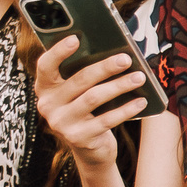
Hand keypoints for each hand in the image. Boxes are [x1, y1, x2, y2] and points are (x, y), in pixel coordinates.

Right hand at [32, 36, 145, 186]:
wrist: (89, 148)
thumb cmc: (87, 110)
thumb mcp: (79, 92)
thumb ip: (83, 73)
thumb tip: (113, 53)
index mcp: (45, 88)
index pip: (45, 66)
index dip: (58, 51)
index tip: (76, 38)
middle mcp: (48, 105)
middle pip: (79, 80)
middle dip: (105, 67)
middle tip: (126, 59)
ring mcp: (62, 123)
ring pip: (94, 98)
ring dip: (119, 86)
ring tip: (139, 77)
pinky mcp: (79, 138)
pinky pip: (106, 120)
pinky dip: (126, 109)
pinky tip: (141, 101)